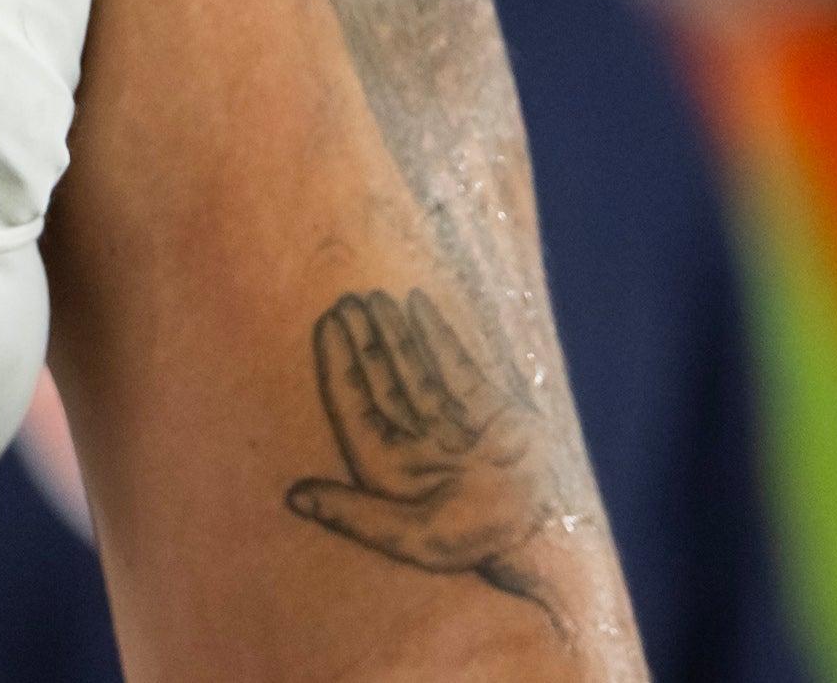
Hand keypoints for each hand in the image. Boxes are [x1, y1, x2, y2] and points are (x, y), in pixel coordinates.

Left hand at [282, 286, 560, 588]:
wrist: (543, 536)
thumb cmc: (470, 539)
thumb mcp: (411, 535)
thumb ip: (353, 515)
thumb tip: (292, 497)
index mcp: (390, 468)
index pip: (354, 405)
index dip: (339, 364)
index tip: (328, 323)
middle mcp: (416, 442)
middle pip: (381, 381)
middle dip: (364, 341)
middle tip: (349, 299)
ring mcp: (451, 424)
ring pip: (414, 368)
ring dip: (395, 333)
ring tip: (376, 297)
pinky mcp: (488, 412)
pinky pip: (456, 367)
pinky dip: (438, 337)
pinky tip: (419, 306)